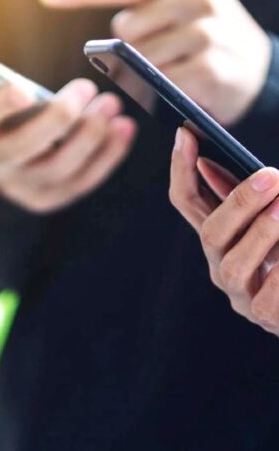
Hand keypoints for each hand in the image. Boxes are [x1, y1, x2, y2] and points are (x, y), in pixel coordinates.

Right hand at [0, 79, 135, 212]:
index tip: (21, 89)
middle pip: (25, 148)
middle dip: (58, 119)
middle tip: (85, 89)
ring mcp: (21, 188)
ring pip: (58, 168)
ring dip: (89, 137)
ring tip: (112, 106)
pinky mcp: (48, 199)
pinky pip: (81, 182)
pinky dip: (106, 157)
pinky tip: (123, 131)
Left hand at [39, 0, 270, 125]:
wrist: (254, 70)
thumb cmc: (207, 29)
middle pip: (124, 30)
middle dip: (132, 46)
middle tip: (164, 48)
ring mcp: (205, 33)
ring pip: (139, 60)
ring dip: (146, 71)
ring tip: (174, 66)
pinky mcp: (208, 68)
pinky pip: (158, 84)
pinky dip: (161, 90)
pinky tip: (182, 82)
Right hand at [169, 127, 278, 334]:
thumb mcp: (271, 216)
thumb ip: (250, 196)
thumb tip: (233, 165)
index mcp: (219, 233)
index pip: (186, 200)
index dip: (181, 168)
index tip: (185, 133)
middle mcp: (219, 261)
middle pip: (210, 232)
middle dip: (238, 202)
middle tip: (272, 176)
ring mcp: (238, 292)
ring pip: (233, 264)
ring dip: (262, 233)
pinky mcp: (263, 317)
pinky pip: (268, 299)